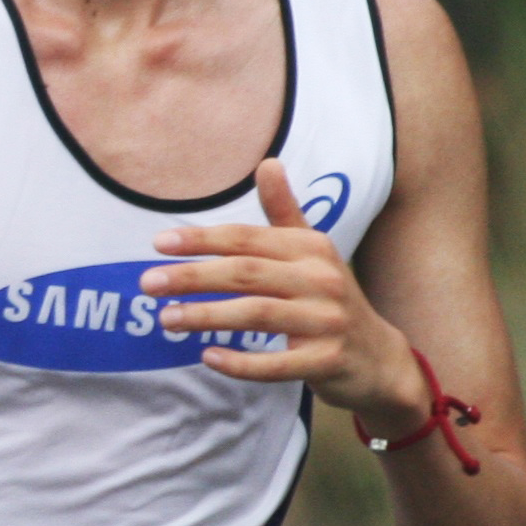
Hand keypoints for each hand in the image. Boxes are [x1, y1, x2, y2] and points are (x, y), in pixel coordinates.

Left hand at [142, 160, 429, 430]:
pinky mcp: (327, 360)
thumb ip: (284, 213)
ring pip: (256, 315)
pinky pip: (276, 364)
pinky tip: (207, 357)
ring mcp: (327, 321)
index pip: (247, 239)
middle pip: (245, 274)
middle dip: (192, 277)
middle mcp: (321, 279)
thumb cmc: (329, 298)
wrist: (378, 357)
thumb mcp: (312, 251)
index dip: (201, 240)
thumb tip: (266, 161)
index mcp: (311, 248)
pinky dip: (240, 362)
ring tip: (166, 319)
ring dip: (206, 316)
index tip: (158, 243)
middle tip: (148, 283)